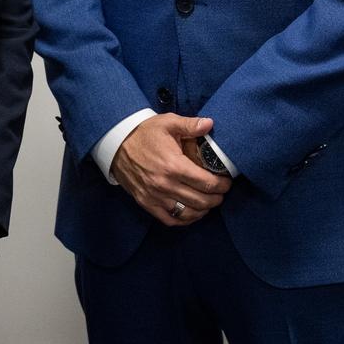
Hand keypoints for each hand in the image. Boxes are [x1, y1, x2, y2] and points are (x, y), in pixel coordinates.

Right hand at [111, 115, 231, 226]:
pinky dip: (184, 219)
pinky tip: (191, 212)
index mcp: (174, 165)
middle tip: (221, 193)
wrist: (116, 143)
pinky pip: (169, 219)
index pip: (206, 183)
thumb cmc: (145, 132)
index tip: (227, 182)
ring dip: (203, 211)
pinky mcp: (145, 203)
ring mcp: (154, 196)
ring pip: (187, 214)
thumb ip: (190, 124)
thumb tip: (210, 123)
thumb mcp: (168, 123)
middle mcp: (165, 185)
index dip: (222, 185)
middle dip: (216, 198)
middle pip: (200, 201)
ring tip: (209, 203)